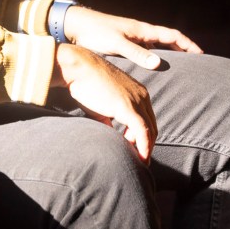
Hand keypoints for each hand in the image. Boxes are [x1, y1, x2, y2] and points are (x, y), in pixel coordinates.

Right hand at [52, 43, 156, 160]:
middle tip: (139, 159)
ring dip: (146, 148)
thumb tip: (109, 131)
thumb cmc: (85, 83)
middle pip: (152, 126)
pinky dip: (143, 147)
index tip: (135, 149)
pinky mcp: (128, 107)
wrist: (77, 67)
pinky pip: (142, 132)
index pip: (147, 119)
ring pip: (150, 130)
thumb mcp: (101, 102)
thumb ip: (108, 117)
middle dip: (147, 144)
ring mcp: (136, 101)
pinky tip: (140, 158)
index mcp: (138, 92)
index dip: (143, 136)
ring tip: (138, 161)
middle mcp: (142, 95)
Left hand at [62, 6, 201, 69]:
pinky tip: (151, 72)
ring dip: (168, 57)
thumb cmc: (96, 32)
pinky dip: (152, 60)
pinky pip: (144, 52)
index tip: (202, 54)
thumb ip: (137, 53)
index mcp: (143, 30)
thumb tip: (159, 63)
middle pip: (168, 41)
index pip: (173, 35)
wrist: (76, 26)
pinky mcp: (123, 44)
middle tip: (195, 65)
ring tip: (178, 71)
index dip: (188, 45)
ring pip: (156, 47)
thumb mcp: (117, 43)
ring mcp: (132, 38)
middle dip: (182, 51)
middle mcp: (140, 33)